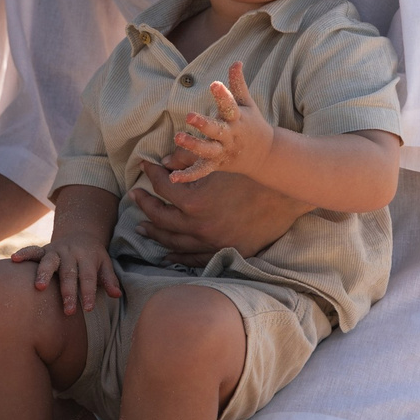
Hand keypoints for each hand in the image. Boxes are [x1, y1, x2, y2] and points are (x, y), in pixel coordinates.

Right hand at [26, 233, 119, 317]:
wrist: (80, 233)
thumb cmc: (93, 257)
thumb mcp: (105, 264)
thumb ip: (109, 280)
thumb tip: (117, 295)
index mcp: (87, 257)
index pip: (88, 277)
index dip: (88, 292)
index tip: (89, 308)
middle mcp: (71, 253)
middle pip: (69, 273)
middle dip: (68, 292)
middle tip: (69, 310)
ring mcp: (55, 251)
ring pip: (49, 262)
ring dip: (44, 274)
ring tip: (40, 287)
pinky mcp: (43, 250)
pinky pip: (32, 250)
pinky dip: (23, 254)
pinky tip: (14, 259)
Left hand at [130, 155, 306, 264]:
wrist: (284, 197)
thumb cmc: (251, 176)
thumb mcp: (218, 163)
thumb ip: (187, 160)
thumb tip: (162, 162)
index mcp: (194, 203)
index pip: (162, 187)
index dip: (151, 174)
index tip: (145, 165)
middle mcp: (198, 227)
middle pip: (161, 219)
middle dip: (145, 206)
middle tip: (135, 196)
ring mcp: (211, 243)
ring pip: (173, 242)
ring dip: (155, 234)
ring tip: (142, 227)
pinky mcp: (224, 252)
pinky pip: (194, 259)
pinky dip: (178, 257)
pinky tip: (167, 254)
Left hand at [170, 60, 276, 184]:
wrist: (266, 155)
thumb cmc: (252, 124)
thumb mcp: (248, 104)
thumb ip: (238, 84)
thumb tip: (237, 62)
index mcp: (237, 119)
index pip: (230, 105)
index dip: (223, 95)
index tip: (214, 84)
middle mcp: (230, 136)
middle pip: (216, 130)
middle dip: (204, 124)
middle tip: (190, 116)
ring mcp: (223, 151)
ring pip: (207, 150)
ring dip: (193, 146)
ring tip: (177, 138)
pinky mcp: (217, 164)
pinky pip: (202, 171)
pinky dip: (188, 175)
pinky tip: (173, 177)